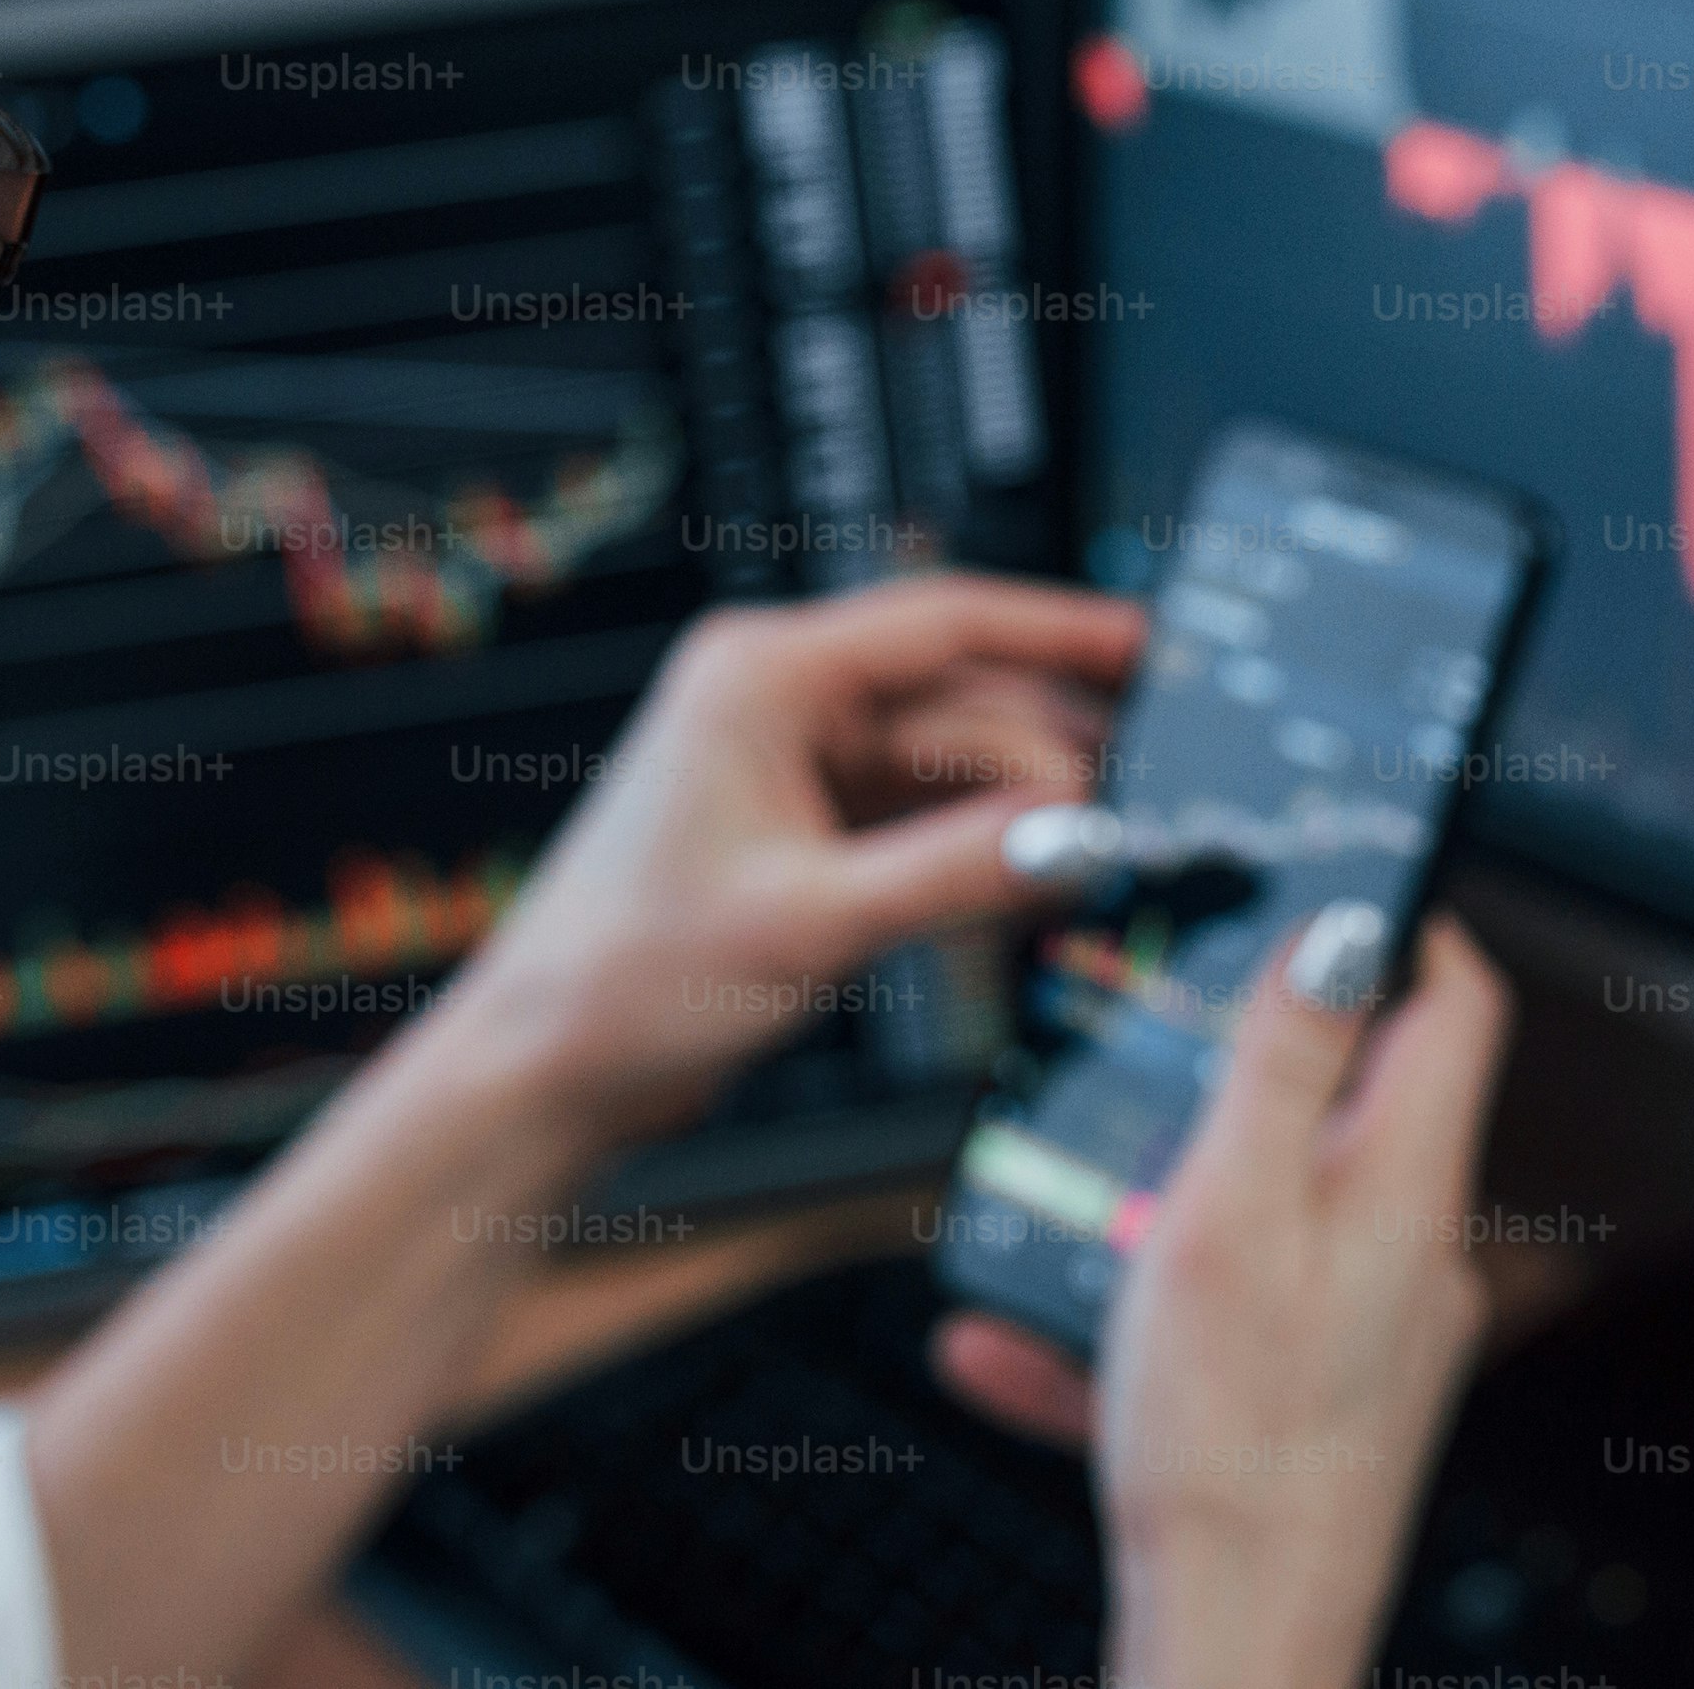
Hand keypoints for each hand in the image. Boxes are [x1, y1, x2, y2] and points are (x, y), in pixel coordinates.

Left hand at [437, 573, 1140, 1148]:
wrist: (544, 1071)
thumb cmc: (620, 981)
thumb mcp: (814, 922)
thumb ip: (960, 870)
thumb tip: (1079, 833)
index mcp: (760, 676)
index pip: (943, 621)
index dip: (1060, 628)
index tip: (1149, 643)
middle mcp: (776, 703)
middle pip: (959, 697)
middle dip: (1055, 744)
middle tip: (1149, 791)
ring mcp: (789, 766)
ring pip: (949, 761)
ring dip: (1021, 804)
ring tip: (1106, 847)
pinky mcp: (801, 830)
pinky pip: (920, 814)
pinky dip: (978, 843)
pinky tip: (1037, 876)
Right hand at [936, 909, 1512, 1688]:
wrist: (1239, 1645)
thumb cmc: (1231, 1448)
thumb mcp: (1230, 1215)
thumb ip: (1282, 1067)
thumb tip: (1347, 931)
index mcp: (1406, 1187)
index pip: (1454, 1003)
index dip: (1401, 922)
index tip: (1324, 881)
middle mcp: (1409, 1254)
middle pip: (1352, 1101)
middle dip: (1244, 1059)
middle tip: (1151, 1028)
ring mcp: (1368, 1336)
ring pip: (1266, 1216)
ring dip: (1159, 1200)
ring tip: (1060, 1201)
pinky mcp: (1317, 1405)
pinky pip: (1221, 1326)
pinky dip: (1129, 1321)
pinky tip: (1011, 1347)